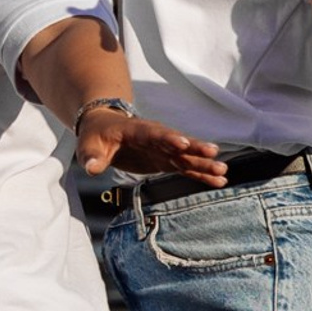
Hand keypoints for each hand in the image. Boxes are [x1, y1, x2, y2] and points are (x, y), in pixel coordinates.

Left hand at [74, 106, 227, 184]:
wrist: (105, 128)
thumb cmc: (96, 135)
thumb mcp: (88, 144)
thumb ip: (91, 156)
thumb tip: (91, 168)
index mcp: (138, 130)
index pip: (155, 134)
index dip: (168, 138)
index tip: (183, 143)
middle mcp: (157, 138)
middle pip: (179, 143)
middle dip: (196, 149)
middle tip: (215, 155)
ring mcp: (164, 149)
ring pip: (187, 157)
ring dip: (204, 164)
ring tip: (223, 173)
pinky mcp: (167, 160)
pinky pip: (187, 167)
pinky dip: (201, 174)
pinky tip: (219, 181)